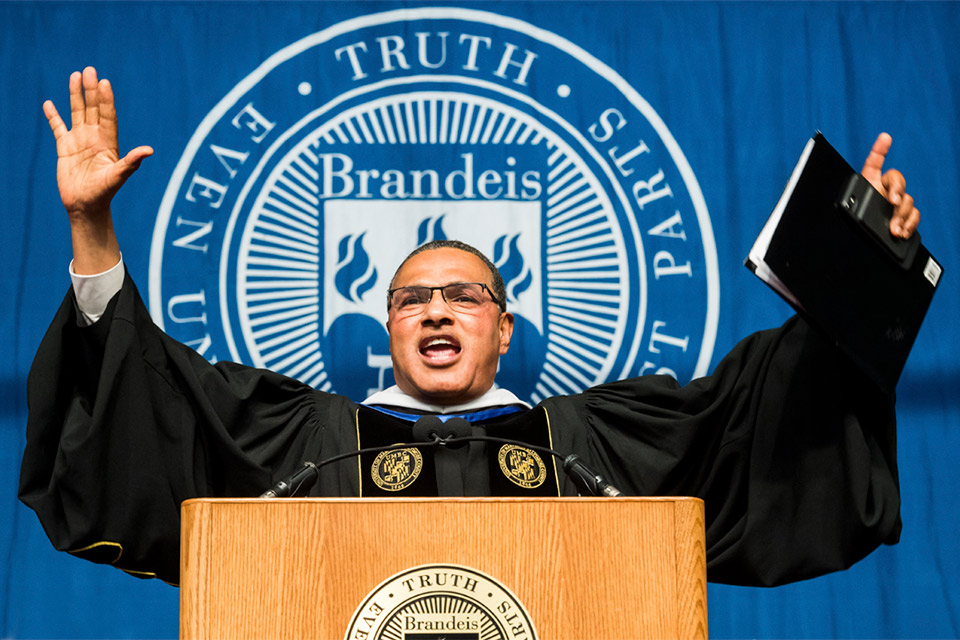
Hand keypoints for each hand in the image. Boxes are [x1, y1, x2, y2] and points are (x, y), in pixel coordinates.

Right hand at [43, 67, 152, 272]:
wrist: (86, 206)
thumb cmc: (104, 193)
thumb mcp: (118, 176)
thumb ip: (132, 162)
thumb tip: (150, 151)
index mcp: (108, 142)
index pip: (108, 116)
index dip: (106, 100)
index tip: (105, 82)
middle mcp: (94, 138)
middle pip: (93, 109)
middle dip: (91, 90)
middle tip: (90, 70)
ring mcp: (79, 141)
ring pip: (77, 113)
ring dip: (76, 95)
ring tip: (75, 76)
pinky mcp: (64, 148)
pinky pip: (58, 128)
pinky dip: (53, 116)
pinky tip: (49, 103)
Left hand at [860, 132, 919, 238]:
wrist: (858, 243)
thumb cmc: (851, 225)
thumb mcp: (848, 211)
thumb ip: (853, 201)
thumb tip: (858, 192)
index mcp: (869, 184)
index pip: (874, 163)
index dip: (879, 150)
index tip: (884, 138)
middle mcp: (884, 190)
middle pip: (898, 182)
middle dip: (897, 191)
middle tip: (893, 202)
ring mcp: (895, 203)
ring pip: (907, 200)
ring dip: (902, 214)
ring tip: (894, 229)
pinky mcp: (903, 216)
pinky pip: (913, 215)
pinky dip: (909, 224)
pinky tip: (901, 232)